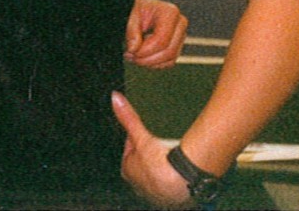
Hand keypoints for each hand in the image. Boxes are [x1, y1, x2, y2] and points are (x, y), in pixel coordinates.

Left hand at [111, 92, 194, 208]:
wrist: (183, 182)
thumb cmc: (159, 162)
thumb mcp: (140, 135)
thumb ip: (128, 117)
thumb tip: (115, 98)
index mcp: (128, 171)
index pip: (129, 154)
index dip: (136, 143)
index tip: (144, 136)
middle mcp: (140, 186)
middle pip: (143, 167)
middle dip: (149, 157)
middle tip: (159, 146)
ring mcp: (157, 195)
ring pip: (157, 178)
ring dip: (163, 169)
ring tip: (172, 157)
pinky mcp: (174, 201)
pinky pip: (173, 188)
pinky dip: (176, 180)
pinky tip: (183, 172)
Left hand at [125, 0, 187, 68]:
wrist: (137, 8)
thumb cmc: (134, 9)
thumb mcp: (130, 16)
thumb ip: (132, 32)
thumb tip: (134, 49)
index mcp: (170, 12)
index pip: (161, 41)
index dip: (145, 51)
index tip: (130, 51)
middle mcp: (179, 23)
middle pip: (168, 52)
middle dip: (147, 59)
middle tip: (130, 56)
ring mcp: (180, 35)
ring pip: (170, 60)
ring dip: (150, 63)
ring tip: (133, 56)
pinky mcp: (177, 45)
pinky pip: (169, 62)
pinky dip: (154, 64)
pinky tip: (141, 56)